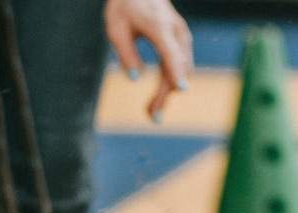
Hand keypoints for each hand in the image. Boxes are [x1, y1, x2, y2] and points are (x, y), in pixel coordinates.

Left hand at [103, 0, 192, 121]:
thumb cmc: (125, 8)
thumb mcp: (116, 29)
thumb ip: (126, 54)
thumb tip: (135, 79)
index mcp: (159, 27)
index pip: (171, 52)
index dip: (176, 71)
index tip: (181, 90)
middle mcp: (175, 31)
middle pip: (177, 67)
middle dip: (166, 93)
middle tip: (151, 116)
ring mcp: (181, 36)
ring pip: (182, 69)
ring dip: (168, 92)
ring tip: (151, 111)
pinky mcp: (181, 41)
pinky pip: (180, 65)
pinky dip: (171, 82)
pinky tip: (159, 96)